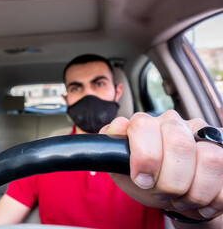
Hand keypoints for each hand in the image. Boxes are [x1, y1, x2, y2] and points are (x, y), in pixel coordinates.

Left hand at [100, 110, 222, 222]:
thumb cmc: (143, 178)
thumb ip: (111, 149)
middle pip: (179, 144)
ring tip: (182, 197)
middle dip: (170, 181)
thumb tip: (115, 128)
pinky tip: (200, 199)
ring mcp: (201, 134)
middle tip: (163, 193)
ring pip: (210, 159)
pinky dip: (213, 198)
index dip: (145, 157)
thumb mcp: (120, 168)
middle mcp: (173, 123)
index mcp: (144, 124)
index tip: (142, 179)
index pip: (144, 125)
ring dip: (194, 192)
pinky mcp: (222, 150)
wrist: (169, 193)